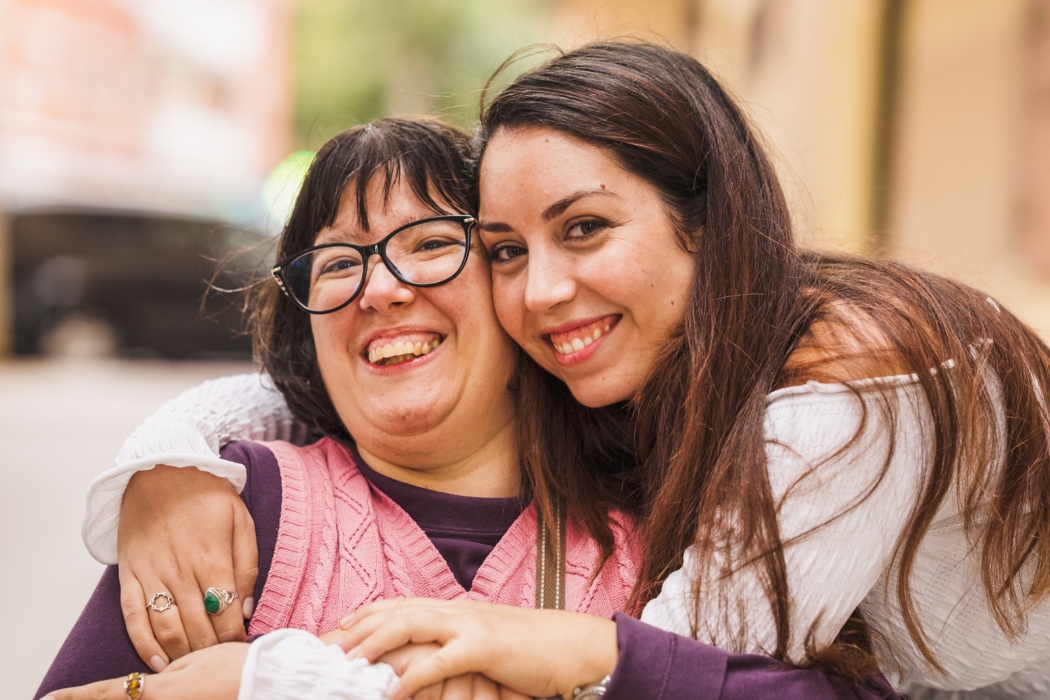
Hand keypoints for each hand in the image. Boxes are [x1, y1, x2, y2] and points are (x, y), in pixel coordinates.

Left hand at [44, 642, 248, 699]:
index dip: (78, 697)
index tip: (51, 698)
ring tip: (109, 692)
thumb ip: (165, 671)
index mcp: (159, 691)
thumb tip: (146, 680)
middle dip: (95, 699)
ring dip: (119, 696)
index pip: (108, 694)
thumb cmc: (235, 666)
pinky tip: (143, 692)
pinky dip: (143, 697)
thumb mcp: (195, 660)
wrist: (266, 683)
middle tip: (66, 698)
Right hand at [118, 465, 257, 669]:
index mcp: (211, 558)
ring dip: (181, 653)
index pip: (225, 613)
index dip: (234, 636)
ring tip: (194, 665)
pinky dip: (144, 644)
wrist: (159, 470)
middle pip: (197, 627)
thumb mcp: (241, 519)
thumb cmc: (205, 493)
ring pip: (166, 628)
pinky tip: (158, 660)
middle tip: (220, 660)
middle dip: (211, 649)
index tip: (241, 648)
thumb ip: (248, 565)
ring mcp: (151, 575)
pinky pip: (133, 617)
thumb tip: (246, 608)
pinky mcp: (129, 575)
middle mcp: (180, 571)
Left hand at [340, 599, 617, 699]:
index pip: (399, 604)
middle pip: (394, 611)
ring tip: (349, 663)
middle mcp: (456, 611)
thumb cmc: (531, 651)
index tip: (336, 629)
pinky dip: (414, 676)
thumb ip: (454, 649)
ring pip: (410, 626)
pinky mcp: (485, 647)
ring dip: (375, 643)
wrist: (574, 646)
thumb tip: (424, 663)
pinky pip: (440, 660)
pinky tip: (393, 690)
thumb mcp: (486, 645)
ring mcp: (470, 625)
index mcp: (455, 609)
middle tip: (326, 649)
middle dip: (357, 629)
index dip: (365, 614)